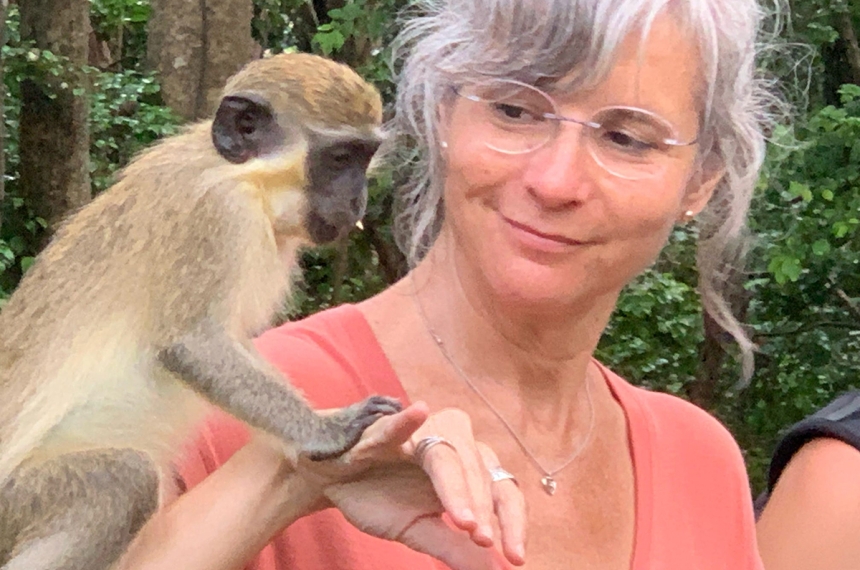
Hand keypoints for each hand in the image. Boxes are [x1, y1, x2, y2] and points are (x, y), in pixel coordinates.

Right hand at [298, 404, 525, 569]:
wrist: (331, 480)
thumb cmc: (380, 496)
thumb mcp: (420, 530)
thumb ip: (457, 549)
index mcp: (468, 468)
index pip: (502, 491)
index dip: (512, 523)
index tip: (515, 558)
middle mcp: (452, 444)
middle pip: (478, 474)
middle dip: (481, 510)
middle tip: (480, 540)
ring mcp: (419, 433)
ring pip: (448, 455)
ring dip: (457, 486)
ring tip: (462, 518)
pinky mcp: (383, 429)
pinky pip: (398, 425)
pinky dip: (408, 421)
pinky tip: (420, 412)